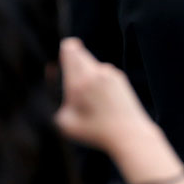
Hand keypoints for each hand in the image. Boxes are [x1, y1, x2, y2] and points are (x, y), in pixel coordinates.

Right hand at [57, 38, 183, 183]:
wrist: (129, 134)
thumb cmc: (94, 131)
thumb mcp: (64, 122)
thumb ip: (54, 101)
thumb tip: (54, 78)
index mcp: (79, 82)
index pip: (69, 48)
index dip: (63, 51)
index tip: (60, 61)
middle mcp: (95, 72)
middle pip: (78, 52)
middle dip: (72, 63)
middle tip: (70, 83)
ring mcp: (110, 73)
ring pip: (91, 64)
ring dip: (86, 73)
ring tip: (87, 97)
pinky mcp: (120, 78)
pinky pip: (102, 73)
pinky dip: (98, 80)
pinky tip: (101, 100)